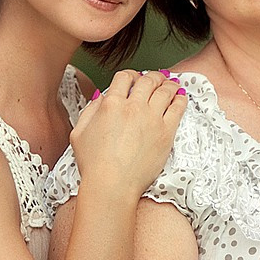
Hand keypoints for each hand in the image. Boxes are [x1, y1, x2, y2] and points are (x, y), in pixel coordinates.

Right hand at [67, 69, 186, 195]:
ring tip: (171, 85)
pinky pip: (178, 108)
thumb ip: (90, 110)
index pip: (124, 77)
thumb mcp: (79, 133)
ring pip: (165, 91)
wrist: (112, 184)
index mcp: (111, 104)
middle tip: (157, 78)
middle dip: (153, 76)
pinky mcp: (166, 132)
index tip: (135, 79)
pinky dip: (180, 99)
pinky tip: (180, 98)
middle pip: (148, 80)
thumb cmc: (94, 164)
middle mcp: (133, 107)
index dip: (131, 75)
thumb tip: (101, 97)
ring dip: (169, 84)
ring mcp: (152, 118)